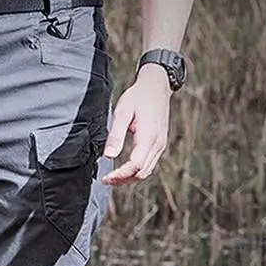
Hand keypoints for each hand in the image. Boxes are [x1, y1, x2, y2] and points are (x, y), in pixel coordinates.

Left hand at [101, 64, 171, 185]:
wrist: (157, 86)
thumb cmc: (138, 97)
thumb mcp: (122, 112)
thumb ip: (115, 135)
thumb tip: (108, 156)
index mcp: (149, 137)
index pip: (135, 166)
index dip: (119, 176)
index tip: (105, 178)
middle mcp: (158, 144)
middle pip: (141, 173)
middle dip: (123, 180)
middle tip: (105, 180)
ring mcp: (160, 145)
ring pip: (146, 172)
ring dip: (129, 178)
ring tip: (112, 178)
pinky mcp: (159, 145)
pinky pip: (148, 165)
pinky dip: (136, 171)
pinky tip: (123, 170)